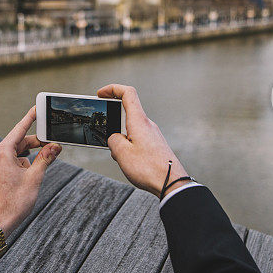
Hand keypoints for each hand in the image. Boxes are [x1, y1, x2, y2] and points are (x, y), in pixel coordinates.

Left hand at [0, 106, 61, 237]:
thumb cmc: (13, 202)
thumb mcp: (35, 177)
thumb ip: (45, 158)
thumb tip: (54, 146)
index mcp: (3, 152)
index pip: (20, 129)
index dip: (31, 117)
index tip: (38, 108)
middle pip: (20, 141)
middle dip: (37, 142)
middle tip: (53, 143)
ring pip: (18, 152)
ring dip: (32, 154)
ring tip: (47, 158)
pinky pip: (13, 161)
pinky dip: (25, 162)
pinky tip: (35, 169)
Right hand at [97, 84, 188, 198]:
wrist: (172, 183)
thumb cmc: (149, 168)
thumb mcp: (122, 154)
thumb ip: (113, 141)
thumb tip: (115, 138)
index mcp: (139, 121)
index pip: (128, 93)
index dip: (112, 89)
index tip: (100, 94)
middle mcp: (148, 124)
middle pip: (128, 112)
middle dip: (113, 120)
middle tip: (102, 130)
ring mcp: (153, 135)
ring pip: (131, 129)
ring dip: (120, 137)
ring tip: (117, 155)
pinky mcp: (155, 145)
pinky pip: (137, 139)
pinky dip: (128, 146)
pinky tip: (127, 162)